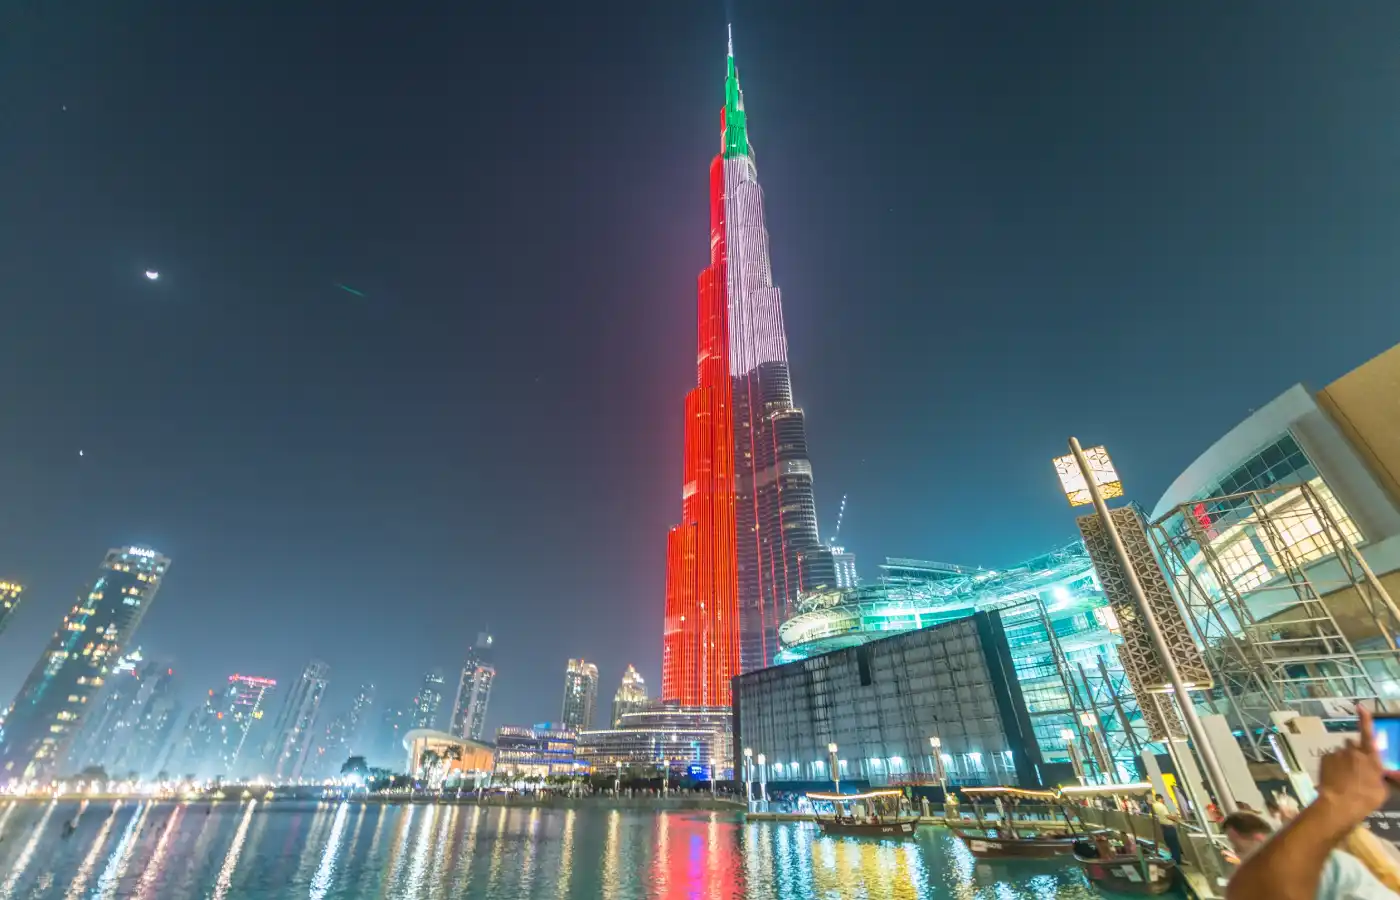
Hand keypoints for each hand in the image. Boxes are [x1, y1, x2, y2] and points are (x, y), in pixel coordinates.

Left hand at [1316, 707, 1394, 822]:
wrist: (1341, 804)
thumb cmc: (1366, 799)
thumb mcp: (1383, 790)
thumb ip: (1383, 777)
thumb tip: (1383, 773)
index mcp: (1370, 757)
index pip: (1368, 733)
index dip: (1364, 719)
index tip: (1360, 706)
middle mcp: (1354, 751)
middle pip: (1353, 745)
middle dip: (1354, 752)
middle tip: (1354, 768)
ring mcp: (1338, 753)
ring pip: (1341, 753)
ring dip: (1343, 760)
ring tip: (1343, 777)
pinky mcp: (1326, 758)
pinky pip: (1331, 758)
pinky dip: (1332, 765)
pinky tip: (1334, 777)